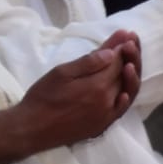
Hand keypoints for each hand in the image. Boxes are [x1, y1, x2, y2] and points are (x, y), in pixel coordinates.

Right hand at [9, 35, 134, 148]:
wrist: (32, 129)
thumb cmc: (42, 98)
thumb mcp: (60, 73)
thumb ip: (87, 63)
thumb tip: (112, 53)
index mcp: (97, 85)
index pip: (116, 62)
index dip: (120, 47)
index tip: (124, 34)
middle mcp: (108, 100)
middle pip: (123, 75)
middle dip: (128, 57)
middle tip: (129, 42)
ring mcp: (107, 114)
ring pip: (125, 90)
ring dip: (130, 75)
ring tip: (130, 63)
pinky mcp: (102, 125)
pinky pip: (120, 110)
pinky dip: (125, 98)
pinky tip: (124, 92)